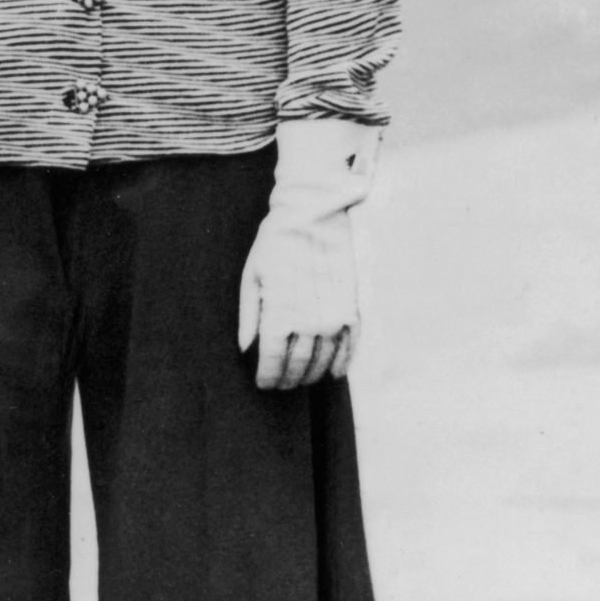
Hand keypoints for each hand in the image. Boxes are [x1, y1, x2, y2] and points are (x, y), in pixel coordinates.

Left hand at [237, 120, 379, 392]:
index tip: (263, 384)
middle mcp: (308, 321)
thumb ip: (248, 316)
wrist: (315, 216)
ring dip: (311, 376)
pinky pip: (350, 348)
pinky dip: (341, 364)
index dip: (267, 377)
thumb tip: (246, 349)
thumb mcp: (252, 276)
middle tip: (280, 384)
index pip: (272, 360)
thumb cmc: (276, 244)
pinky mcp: (353, 310)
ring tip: (301, 379)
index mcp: (279, 313)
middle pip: (298, 366)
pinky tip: (333, 373)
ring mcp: (334, 317)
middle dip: (287, 379)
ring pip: (323, 362)